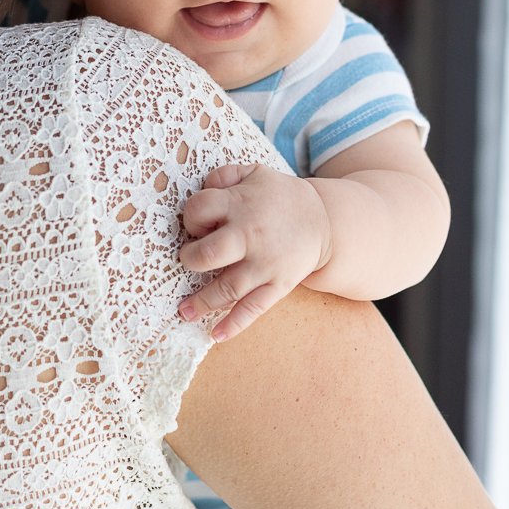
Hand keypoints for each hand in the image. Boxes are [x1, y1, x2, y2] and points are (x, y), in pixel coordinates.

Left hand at [176, 163, 333, 341]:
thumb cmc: (279, 196)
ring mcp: (265, 264)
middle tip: (188, 261)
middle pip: (210, 253)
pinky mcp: (278, 285)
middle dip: (190, 259)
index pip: (200, 209)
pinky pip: (254, 309)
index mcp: (241, 204)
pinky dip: (234, 325)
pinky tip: (215, 335)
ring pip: (227, 288)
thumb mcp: (253, 173)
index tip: (196, 225)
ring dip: (202, 302)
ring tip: (183, 311)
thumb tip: (200, 188)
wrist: (324, 220)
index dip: (191, 217)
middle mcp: (251, 235)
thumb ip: (223, 175)